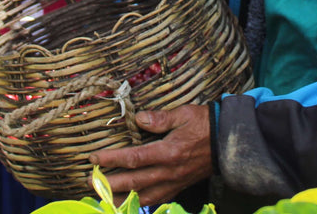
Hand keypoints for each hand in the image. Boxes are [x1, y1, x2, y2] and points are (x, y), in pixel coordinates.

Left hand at [90, 105, 211, 206]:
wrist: (227, 143)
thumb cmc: (204, 125)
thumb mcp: (184, 114)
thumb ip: (160, 118)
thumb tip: (138, 118)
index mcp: (169, 152)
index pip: (133, 158)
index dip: (111, 159)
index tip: (94, 158)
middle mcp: (168, 172)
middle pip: (133, 182)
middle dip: (108, 183)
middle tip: (89, 180)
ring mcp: (173, 183)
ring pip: (142, 196)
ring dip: (119, 198)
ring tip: (101, 196)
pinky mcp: (177, 188)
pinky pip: (155, 200)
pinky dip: (138, 203)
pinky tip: (126, 203)